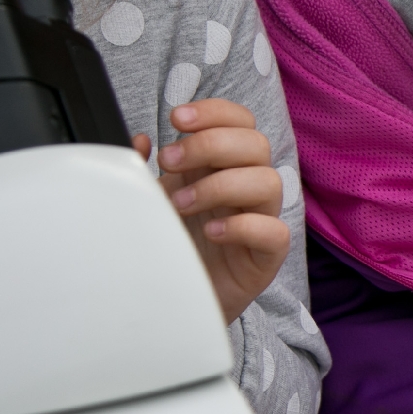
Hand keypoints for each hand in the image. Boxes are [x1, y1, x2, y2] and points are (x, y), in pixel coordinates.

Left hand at [136, 100, 288, 324]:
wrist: (173, 301)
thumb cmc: (171, 245)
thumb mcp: (150, 199)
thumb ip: (141, 169)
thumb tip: (137, 141)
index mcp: (222, 165)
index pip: (239, 121)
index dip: (215, 112)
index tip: (177, 119)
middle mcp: (246, 186)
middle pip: (256, 143)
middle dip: (210, 144)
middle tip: (171, 162)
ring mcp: (260, 218)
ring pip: (269, 180)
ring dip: (220, 185)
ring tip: (182, 205)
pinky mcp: (267, 254)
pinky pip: (275, 231)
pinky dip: (243, 226)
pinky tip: (212, 232)